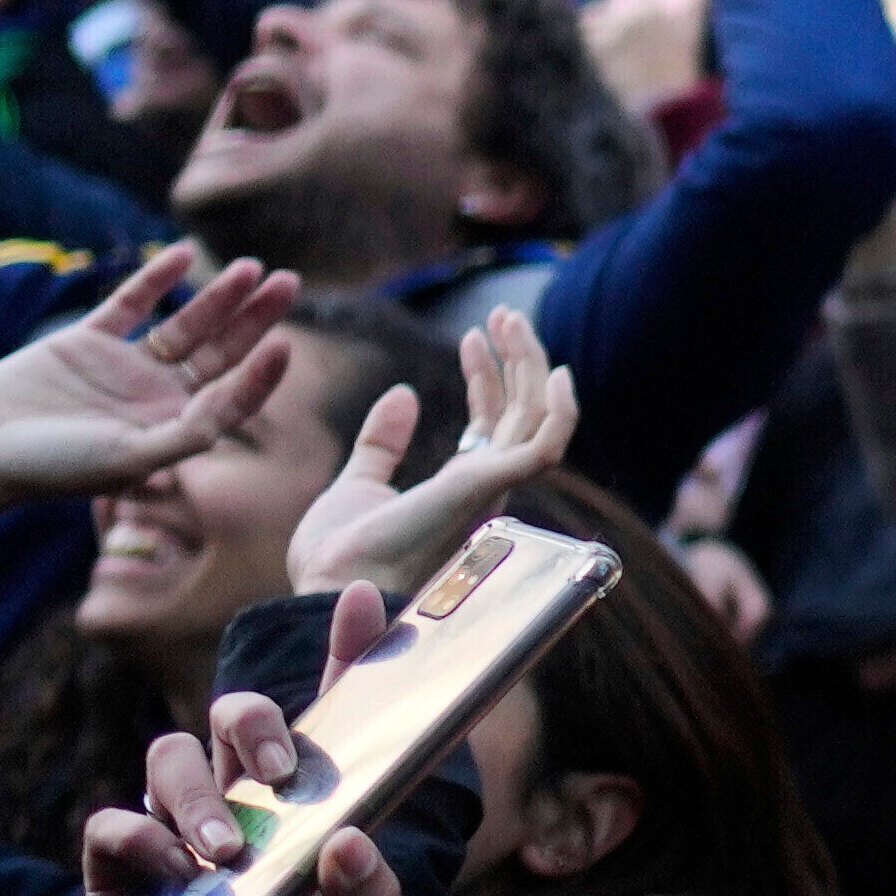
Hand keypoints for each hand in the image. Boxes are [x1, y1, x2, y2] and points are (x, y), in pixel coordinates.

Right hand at [0, 246, 304, 522]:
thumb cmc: (52, 468)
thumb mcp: (127, 458)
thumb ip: (183, 434)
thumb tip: (230, 405)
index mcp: (170, 429)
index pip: (232, 397)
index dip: (262, 374)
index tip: (286, 343)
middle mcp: (154, 397)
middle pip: (220, 352)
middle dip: (256, 318)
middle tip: (291, 281)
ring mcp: (122, 367)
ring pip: (184, 325)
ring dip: (218, 296)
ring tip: (251, 267)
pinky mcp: (85, 341)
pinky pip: (129, 304)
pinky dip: (155, 280)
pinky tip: (181, 254)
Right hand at [65, 673, 397, 895]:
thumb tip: (355, 843)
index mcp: (308, 822)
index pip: (330, 725)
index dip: (349, 659)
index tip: (368, 600)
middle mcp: (243, 816)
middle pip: (240, 719)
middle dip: (259, 722)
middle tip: (280, 771)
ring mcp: (175, 840)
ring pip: (173, 758)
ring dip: (201, 794)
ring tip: (223, 855)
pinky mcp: (117, 877)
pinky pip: (112, 823)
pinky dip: (139, 836)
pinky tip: (166, 875)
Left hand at [291, 302, 581, 614]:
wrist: (333, 582)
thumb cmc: (341, 553)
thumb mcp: (358, 481)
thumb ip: (383, 442)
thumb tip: (402, 395)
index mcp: (459, 489)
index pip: (491, 425)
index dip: (487, 378)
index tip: (471, 336)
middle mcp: (485, 488)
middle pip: (519, 413)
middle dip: (516, 360)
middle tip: (503, 313)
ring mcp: (492, 488)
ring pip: (536, 418)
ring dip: (531, 364)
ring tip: (510, 318)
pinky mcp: (493, 485)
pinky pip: (548, 445)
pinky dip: (561, 411)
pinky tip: (558, 373)